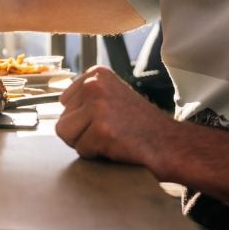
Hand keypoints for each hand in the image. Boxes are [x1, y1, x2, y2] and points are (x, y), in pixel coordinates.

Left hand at [55, 66, 173, 169]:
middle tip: (110, 131)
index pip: (64, 102)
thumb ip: (86, 97)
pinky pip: (81, 150)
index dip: (83, 119)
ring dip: (86, 143)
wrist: (170, 144)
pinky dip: (97, 155)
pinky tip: (117, 147)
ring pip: (66, 134)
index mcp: (96, 74)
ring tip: (111, 138)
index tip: (106, 119)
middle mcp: (94, 84)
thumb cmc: (140, 125)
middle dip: (82, 132)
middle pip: (62, 119)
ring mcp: (98, 106)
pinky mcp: (102, 129)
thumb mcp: (112, 96)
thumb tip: (58, 104)